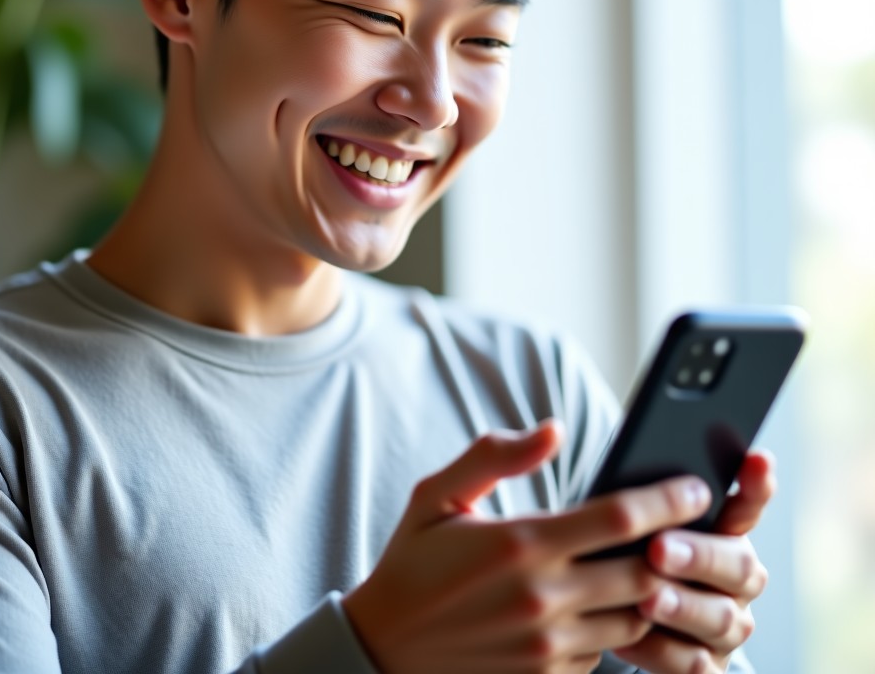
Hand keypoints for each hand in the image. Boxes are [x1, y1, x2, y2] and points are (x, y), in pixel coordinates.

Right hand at [342, 422, 713, 673]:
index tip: (695, 487)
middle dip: (678, 547)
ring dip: (652, 589)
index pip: (618, 517)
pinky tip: (605, 602)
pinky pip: (607, 651)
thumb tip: (554, 430)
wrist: (385, 645)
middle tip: (696, 525)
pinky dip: (616, 625)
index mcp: (520, 542)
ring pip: (635, 616)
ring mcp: (549, 644)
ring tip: (657, 561)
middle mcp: (543, 596)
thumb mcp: (439, 494)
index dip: (667, 500)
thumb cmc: (413, 560)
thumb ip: (497, 455)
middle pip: (643, 570)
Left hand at [613, 451, 775, 672]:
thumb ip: (645, 505)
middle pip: (737, 567)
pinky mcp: (709, 667)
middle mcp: (737, 579)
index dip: (755, 486)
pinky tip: (629, 638)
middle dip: (698, 556)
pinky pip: (694, 664)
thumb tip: (634, 480)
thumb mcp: (634, 525)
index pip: (747, 505)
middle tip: (658, 548)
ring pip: (719, 618)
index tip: (756, 458)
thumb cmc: (627, 554)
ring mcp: (727, 625)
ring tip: (646, 598)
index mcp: (724, 534)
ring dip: (682, 607)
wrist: (617, 620)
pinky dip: (660, 651)